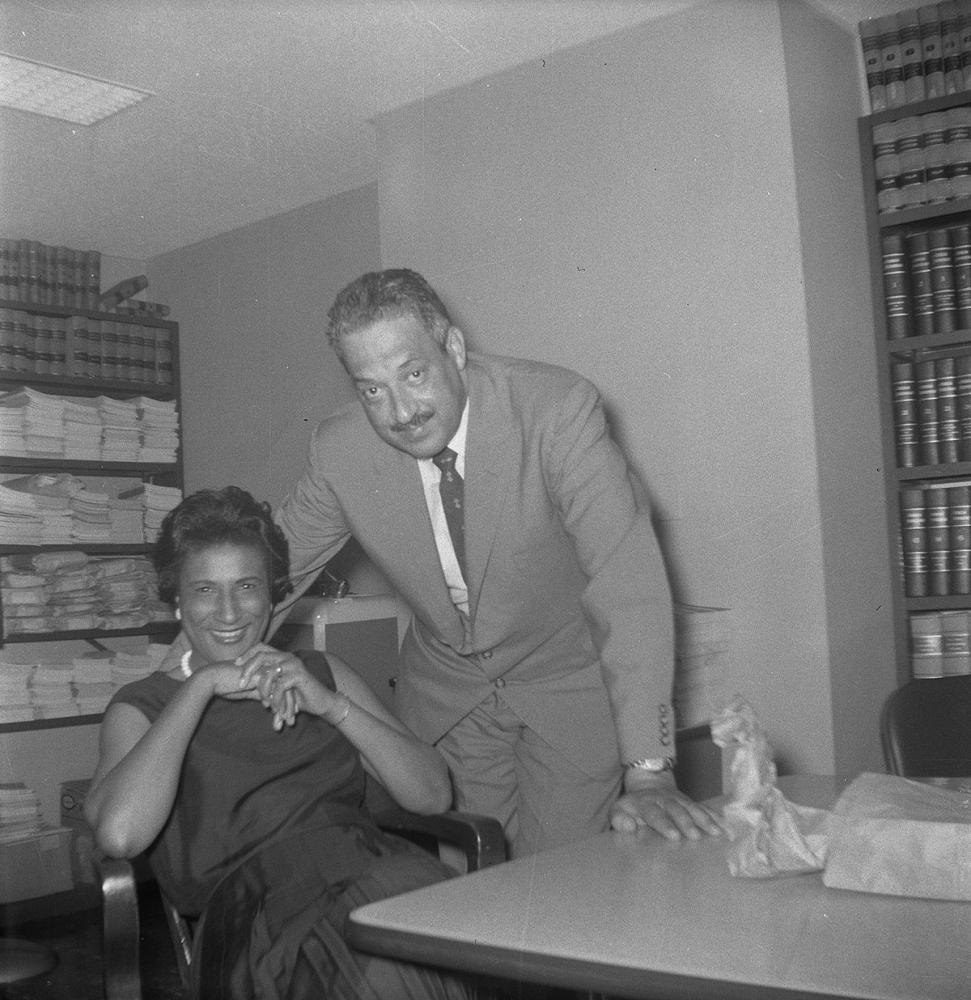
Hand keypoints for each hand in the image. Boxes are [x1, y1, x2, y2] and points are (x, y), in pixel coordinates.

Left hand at [235, 644, 347, 730]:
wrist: (321, 703)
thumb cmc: (299, 696)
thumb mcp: (278, 688)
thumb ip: (264, 683)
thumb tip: (241, 685)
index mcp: (282, 657)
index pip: (260, 647)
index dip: (246, 654)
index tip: (235, 665)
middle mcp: (288, 657)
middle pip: (261, 655)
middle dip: (248, 670)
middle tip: (240, 684)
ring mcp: (294, 665)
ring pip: (269, 673)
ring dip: (264, 691)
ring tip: (266, 705)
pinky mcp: (300, 676)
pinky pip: (279, 686)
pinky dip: (275, 699)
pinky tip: (276, 708)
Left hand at [610, 769, 728, 840]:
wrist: (648, 783)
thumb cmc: (633, 805)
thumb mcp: (619, 810)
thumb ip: (619, 819)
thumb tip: (629, 826)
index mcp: (646, 804)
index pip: (655, 814)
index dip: (664, 824)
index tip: (674, 836)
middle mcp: (665, 800)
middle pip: (677, 810)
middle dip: (686, 822)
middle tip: (695, 836)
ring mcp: (680, 800)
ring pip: (693, 808)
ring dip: (704, 820)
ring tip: (716, 832)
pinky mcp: (690, 802)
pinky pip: (704, 808)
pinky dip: (715, 817)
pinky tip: (725, 827)